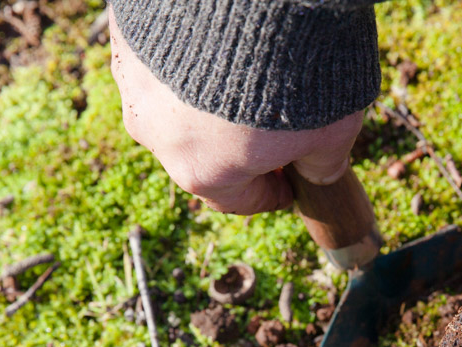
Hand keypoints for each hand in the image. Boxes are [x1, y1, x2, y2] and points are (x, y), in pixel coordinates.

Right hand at [108, 14, 363, 214]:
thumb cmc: (301, 70)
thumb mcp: (334, 129)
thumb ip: (324, 161)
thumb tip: (321, 173)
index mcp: (201, 172)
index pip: (236, 199)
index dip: (268, 193)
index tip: (288, 183)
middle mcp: (156, 134)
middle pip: (200, 150)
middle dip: (236, 141)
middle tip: (272, 122)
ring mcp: (135, 80)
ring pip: (174, 98)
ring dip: (206, 93)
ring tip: (246, 68)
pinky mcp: (126, 32)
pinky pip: (158, 51)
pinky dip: (189, 47)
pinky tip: (221, 32)